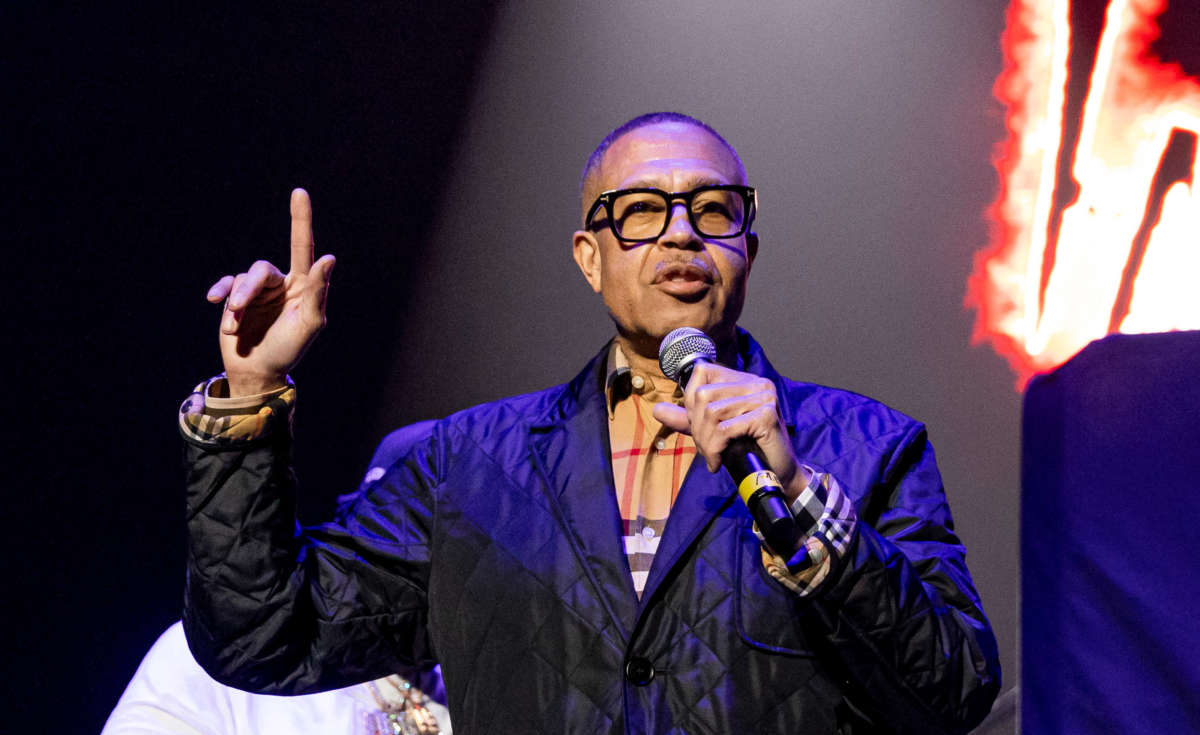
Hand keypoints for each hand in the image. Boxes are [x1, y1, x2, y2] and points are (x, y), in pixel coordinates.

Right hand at [205, 188, 335, 395]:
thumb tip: (328, 258)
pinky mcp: (235, 300)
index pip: (303, 247)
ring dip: (236, 301)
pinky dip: (219, 292)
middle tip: (237, 308)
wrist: (258, 372)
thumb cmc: (289, 350)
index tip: (299, 192)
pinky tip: (214, 302)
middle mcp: (280, 284)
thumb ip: (318, 292)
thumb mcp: (308, 324)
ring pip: (242, 279)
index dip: (301, 219)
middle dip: (248, 288)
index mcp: (303, 286)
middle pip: (261, 269)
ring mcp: (257, 291)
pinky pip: (225, 285)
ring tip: (233, 324)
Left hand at [652, 362, 810, 500]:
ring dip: (706, 442)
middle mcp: (755, 382)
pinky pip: (725, 429)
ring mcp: (763, 396)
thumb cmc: (747, 452)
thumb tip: (657, 409)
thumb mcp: (713, 432)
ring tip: (712, 458)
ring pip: (712, 413)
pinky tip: (718, 463)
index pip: (702, 372)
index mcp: (742, 380)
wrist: (778, 475)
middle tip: (706, 450)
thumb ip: (687, 419)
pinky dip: (716, 449)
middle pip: (703, 395)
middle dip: (697, 428)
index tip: (699, 428)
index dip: (691, 402)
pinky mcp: (766, 415)